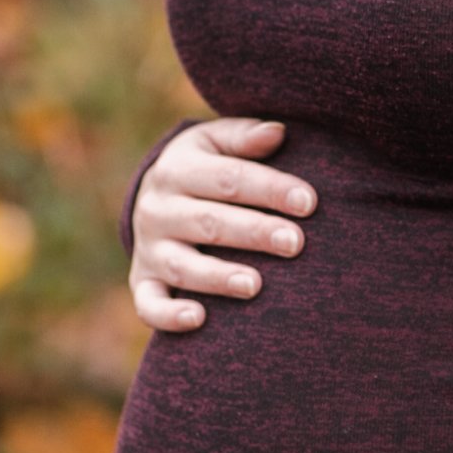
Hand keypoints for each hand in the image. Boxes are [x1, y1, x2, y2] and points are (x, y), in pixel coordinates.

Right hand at [128, 117, 317, 334]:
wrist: (154, 198)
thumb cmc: (204, 168)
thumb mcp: (215, 142)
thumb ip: (245, 137)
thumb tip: (278, 132)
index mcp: (177, 169)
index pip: (229, 179)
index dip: (270, 189)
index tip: (309, 202)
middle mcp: (157, 209)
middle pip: (209, 222)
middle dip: (254, 233)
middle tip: (295, 244)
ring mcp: (149, 249)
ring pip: (183, 266)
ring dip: (218, 276)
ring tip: (255, 285)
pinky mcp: (143, 282)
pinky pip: (150, 304)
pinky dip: (169, 315)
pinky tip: (199, 319)